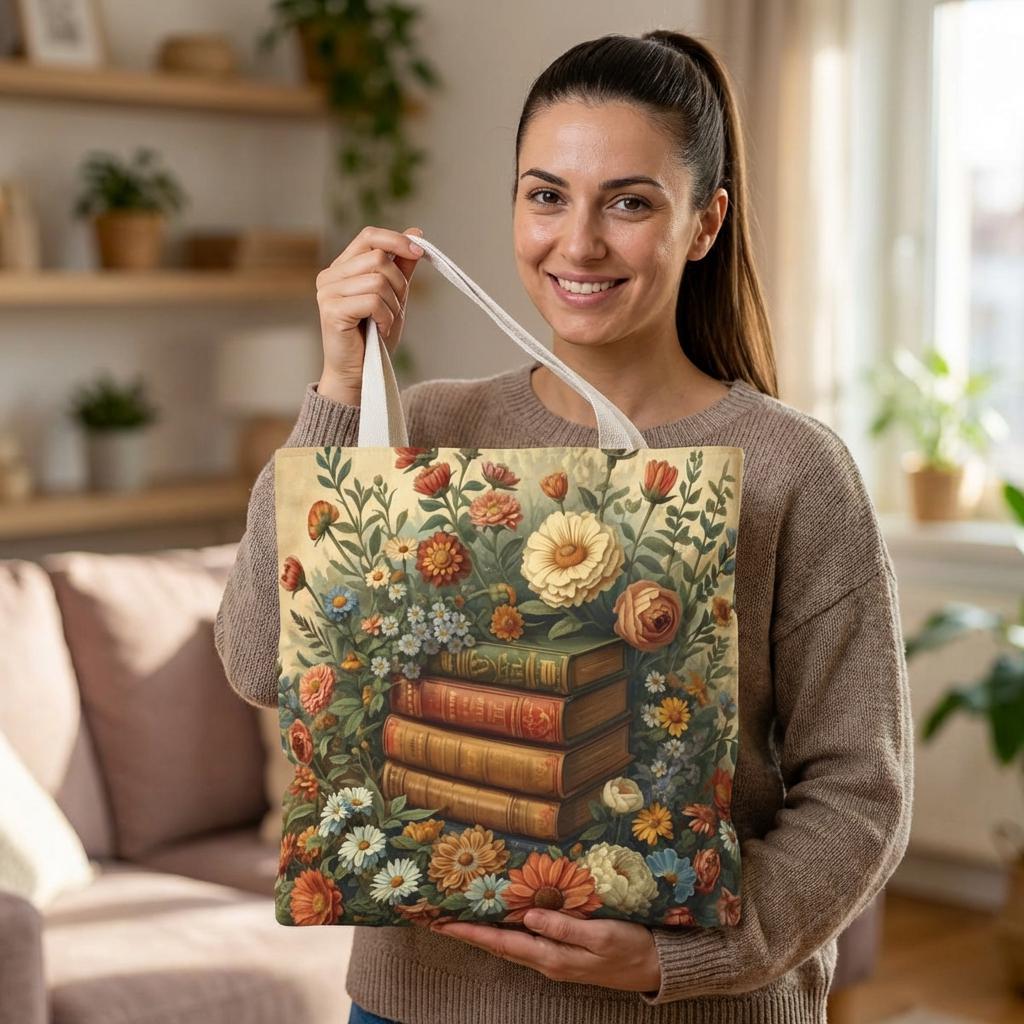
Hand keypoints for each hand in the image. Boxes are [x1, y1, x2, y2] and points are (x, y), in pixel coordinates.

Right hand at [314, 224, 425, 402]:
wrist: (358, 374)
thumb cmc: (373, 338)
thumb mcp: (394, 297)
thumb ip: (401, 266)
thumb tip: (416, 233)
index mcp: (342, 268)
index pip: (369, 236)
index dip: (396, 240)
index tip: (419, 251)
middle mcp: (330, 276)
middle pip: (378, 257)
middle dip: (399, 284)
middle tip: (396, 308)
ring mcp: (327, 292)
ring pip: (378, 279)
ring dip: (393, 305)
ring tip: (386, 322)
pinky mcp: (331, 310)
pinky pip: (373, 301)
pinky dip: (386, 317)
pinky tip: (380, 330)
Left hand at [429, 910, 661, 993]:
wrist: (656, 967)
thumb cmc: (631, 947)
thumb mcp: (600, 935)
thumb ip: (564, 926)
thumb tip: (528, 916)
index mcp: (553, 957)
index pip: (503, 943)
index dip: (472, 933)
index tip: (444, 924)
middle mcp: (548, 960)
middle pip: (500, 945)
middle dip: (469, 933)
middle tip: (439, 919)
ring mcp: (556, 958)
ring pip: (511, 944)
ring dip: (485, 933)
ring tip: (461, 918)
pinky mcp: (565, 953)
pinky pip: (527, 941)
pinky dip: (507, 931)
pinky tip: (502, 920)